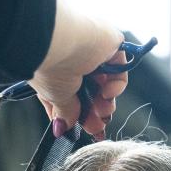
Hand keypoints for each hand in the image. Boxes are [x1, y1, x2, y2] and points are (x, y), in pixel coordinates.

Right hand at [28, 0, 126, 138]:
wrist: (60, 39)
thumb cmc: (50, 64)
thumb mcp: (55, 96)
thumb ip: (64, 113)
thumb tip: (63, 128)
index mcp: (56, 73)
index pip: (70, 100)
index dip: (78, 117)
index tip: (85, 131)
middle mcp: (75, 62)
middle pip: (91, 93)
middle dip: (95, 113)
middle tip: (97, 126)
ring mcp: (93, 53)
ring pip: (106, 84)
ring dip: (106, 103)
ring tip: (103, 111)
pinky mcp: (111, 44)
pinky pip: (119, 69)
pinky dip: (117, 85)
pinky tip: (108, 91)